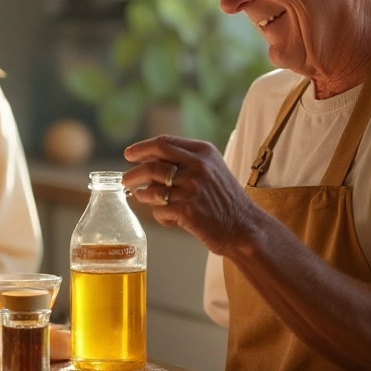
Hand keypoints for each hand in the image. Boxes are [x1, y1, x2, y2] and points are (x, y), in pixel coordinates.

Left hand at [122, 134, 258, 255]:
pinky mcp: (187, 210)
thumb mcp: (213, 169)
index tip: (129, 154)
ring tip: (141, 197)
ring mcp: (192, 189)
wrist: (245, 227)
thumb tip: (149, 160)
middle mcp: (198, 167)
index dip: (141, 148)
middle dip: (134, 172)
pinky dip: (159, 214)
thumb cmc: (226, 200)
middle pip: (152, 163)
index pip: (163, 143)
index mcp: (203, 152)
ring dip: (142, 194)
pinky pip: (159, 209)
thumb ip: (187, 161)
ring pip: (152, 188)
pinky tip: (167, 218)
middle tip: (125, 179)